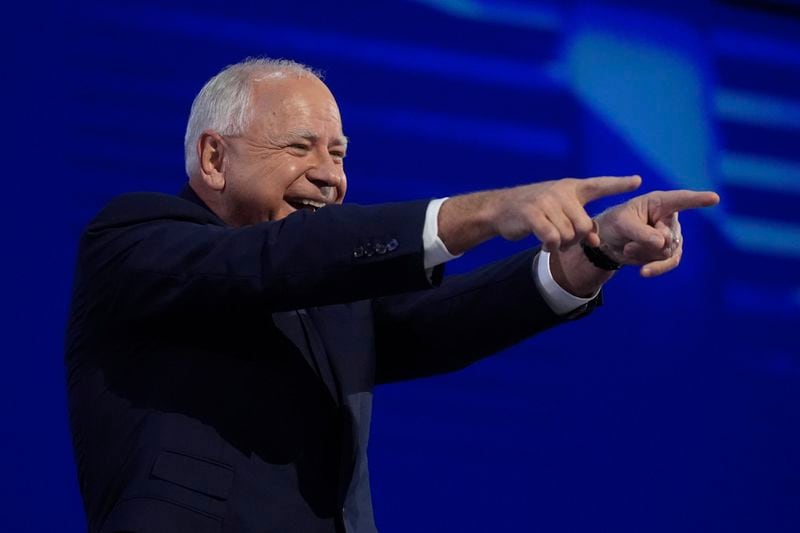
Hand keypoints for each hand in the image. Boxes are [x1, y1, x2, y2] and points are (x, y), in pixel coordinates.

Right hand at [491, 175, 642, 251]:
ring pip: (568, 235)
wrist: (500, 209)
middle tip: (563, 241)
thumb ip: (580, 223)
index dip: (619, 184)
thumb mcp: (559, 213)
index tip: (638, 181)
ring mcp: (546, 201)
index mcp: (571, 188)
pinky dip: (550, 246)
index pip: (599, 184)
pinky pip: (552, 238)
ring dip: (561, 245)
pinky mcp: (532, 214)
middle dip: (575, 239)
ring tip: (552, 242)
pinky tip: (545, 246)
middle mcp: (561, 192)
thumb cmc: (534, 211)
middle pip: (584, 226)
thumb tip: (596, 242)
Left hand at [594, 190, 719, 276]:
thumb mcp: (622, 224)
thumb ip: (641, 232)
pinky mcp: (668, 252)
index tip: (714, 198)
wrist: (608, 242)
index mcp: (660, 202)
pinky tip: (644, 272)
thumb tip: (663, 243)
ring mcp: (672, 236)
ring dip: (644, 254)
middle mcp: (670, 218)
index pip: (682, 200)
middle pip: (669, 236)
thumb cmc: (615, 223)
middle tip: (628, 241)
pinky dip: (655, 268)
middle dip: (645, 243)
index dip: (698, 200)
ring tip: (628, 247)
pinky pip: (669, 263)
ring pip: (666, 252)